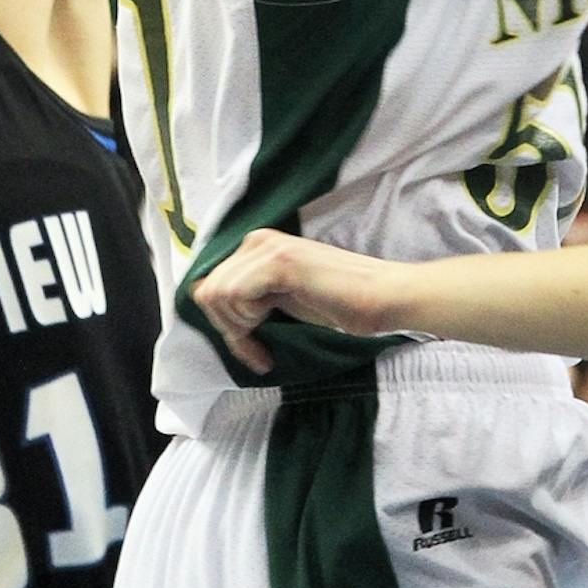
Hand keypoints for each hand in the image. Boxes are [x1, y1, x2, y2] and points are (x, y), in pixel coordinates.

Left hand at [193, 227, 401, 374]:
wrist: (380, 297)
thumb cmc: (337, 303)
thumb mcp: (279, 298)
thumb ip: (247, 295)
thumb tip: (208, 304)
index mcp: (256, 245)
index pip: (208, 284)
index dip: (223, 322)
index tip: (249, 346)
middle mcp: (257, 239)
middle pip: (206, 290)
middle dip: (228, 328)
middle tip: (257, 348)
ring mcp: (268, 247)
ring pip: (216, 294)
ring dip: (238, 328)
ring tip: (265, 340)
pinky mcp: (280, 261)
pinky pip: (235, 296)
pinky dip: (246, 327)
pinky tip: (268, 337)